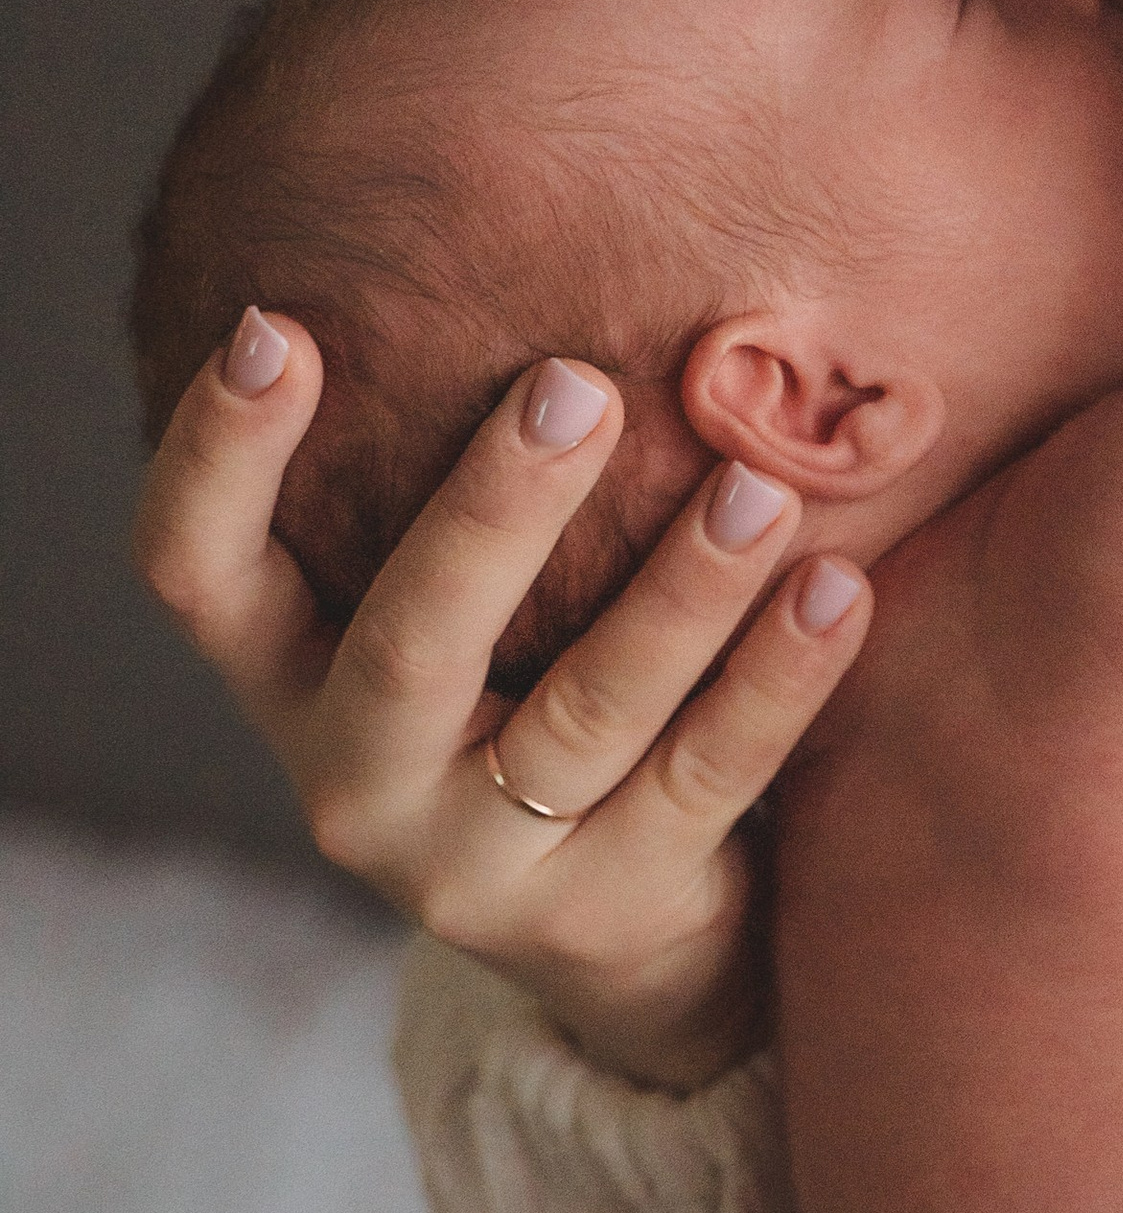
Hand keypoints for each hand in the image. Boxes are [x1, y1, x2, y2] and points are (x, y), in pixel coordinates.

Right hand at [133, 311, 872, 1088]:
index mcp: (291, 684)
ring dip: (679, 588)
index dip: (217, 457)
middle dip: (492, 512)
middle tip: (575, 385)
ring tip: (759, 486)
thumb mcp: (456, 621)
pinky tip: (836, 587)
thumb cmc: (525, 707)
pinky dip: (778, 676)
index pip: (196, 574)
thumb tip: (534, 267)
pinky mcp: (612, 912)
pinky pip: (709, 774)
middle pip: (408, 644)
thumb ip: (453, 494)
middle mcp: (356, 782)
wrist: (624, 945)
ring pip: (585, 710)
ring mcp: (479, 866)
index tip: (273, 325)